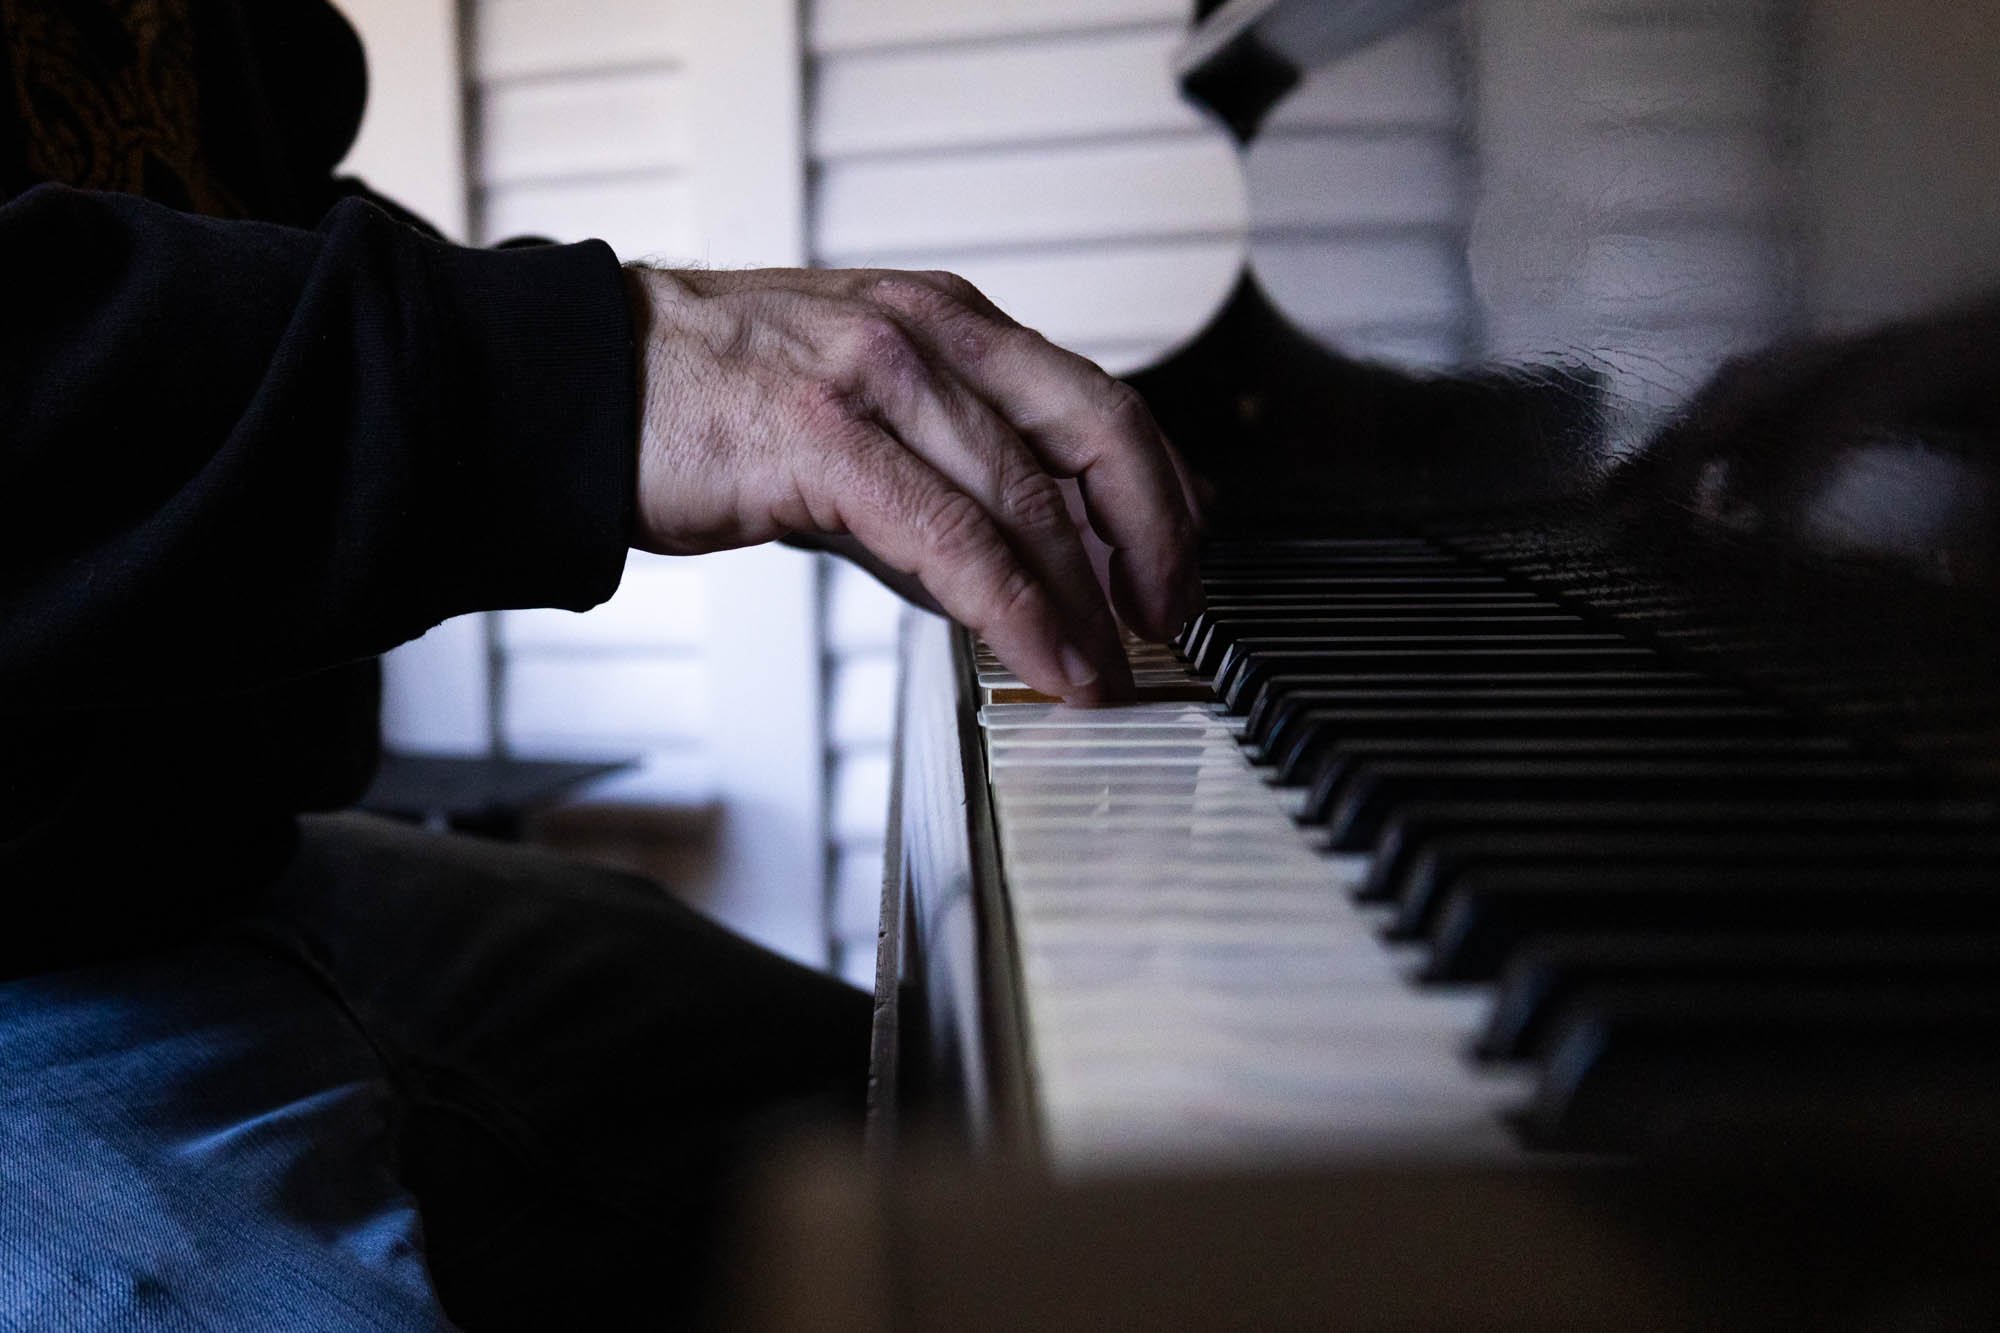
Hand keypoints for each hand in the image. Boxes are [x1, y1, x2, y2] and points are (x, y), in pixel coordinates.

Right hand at [624, 265, 1205, 701]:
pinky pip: (952, 536)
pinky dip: (1016, 608)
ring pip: (1029, 495)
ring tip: (1114, 672)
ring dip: (1088, 599)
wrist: (573, 386)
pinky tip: (1047, 660)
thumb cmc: (704, 404)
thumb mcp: (850, 419)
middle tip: (1173, 621)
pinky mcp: (825, 438)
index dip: (1157, 488)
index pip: (1093, 400)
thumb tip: (1014, 576)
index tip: (1179, 563)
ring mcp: (879, 377)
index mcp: (947, 321)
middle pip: (1095, 432)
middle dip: (1156, 537)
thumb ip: (938, 482)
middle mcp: (929, 332)